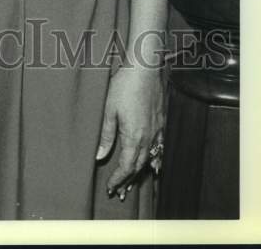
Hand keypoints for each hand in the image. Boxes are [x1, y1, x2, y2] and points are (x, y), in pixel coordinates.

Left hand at [95, 65, 163, 198]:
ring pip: (149, 160)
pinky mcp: (161, 124)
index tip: (110, 188)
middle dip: (128, 180)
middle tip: (118, 192)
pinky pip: (159, 149)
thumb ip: (106, 135)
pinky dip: (154, 161)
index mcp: (134, 136)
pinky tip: (153, 166)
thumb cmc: (124, 86)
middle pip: (138, 166)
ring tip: (131, 185)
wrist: (144, 69)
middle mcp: (148, 138)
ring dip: (139, 173)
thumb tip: (99, 156)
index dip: (118, 179)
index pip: (126, 166)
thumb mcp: (108, 109)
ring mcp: (157, 131)